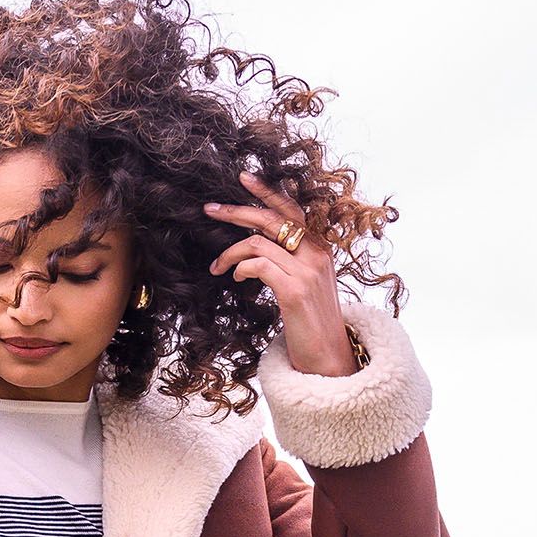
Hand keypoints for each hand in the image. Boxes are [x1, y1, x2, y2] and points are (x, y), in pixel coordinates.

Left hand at [203, 169, 357, 375]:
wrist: (328, 358)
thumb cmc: (311, 324)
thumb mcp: (305, 286)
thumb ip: (291, 263)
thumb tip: (258, 251)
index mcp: (320, 248)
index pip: (291, 209)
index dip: (266, 191)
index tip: (243, 178)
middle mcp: (316, 253)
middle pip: (271, 218)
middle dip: (235, 211)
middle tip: (209, 209)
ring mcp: (307, 271)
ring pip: (258, 241)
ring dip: (229, 252)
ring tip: (217, 267)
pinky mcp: (294, 291)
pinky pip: (258, 265)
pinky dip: (239, 267)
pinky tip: (234, 278)